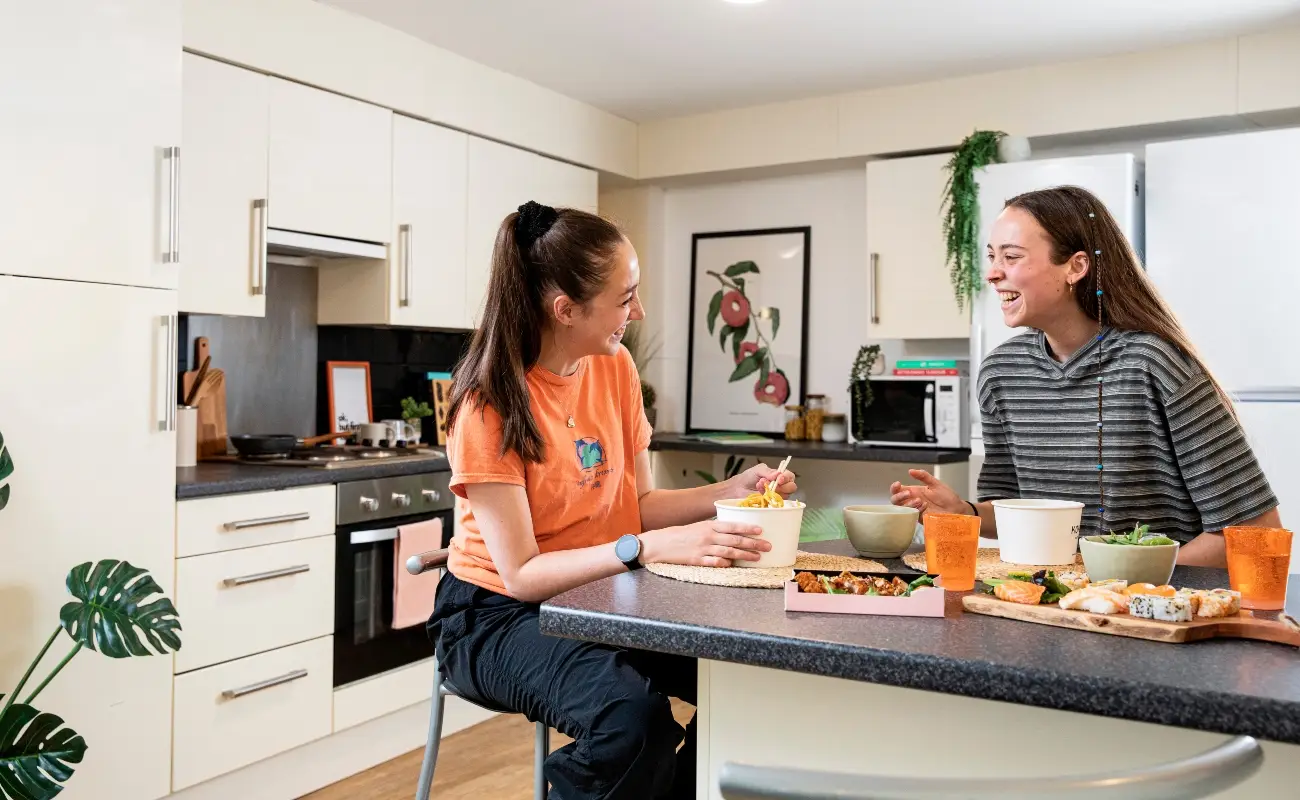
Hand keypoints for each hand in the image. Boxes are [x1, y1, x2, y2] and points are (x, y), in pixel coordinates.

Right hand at [640, 519, 772, 566]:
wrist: (661, 543)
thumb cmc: (682, 535)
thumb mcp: (699, 527)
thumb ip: (715, 529)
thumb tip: (733, 532)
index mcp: (709, 526)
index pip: (732, 525)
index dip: (748, 528)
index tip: (761, 530)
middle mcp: (708, 536)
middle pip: (735, 540)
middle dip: (753, 543)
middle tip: (767, 546)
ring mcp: (703, 549)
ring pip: (729, 551)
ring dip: (745, 555)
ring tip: (757, 557)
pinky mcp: (697, 560)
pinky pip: (715, 562)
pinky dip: (725, 563)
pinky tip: (733, 564)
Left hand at [726, 463, 797, 499]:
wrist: (736, 488)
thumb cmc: (748, 478)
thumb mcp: (758, 470)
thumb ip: (768, 471)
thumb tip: (778, 474)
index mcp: (779, 477)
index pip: (790, 477)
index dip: (787, 477)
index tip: (780, 478)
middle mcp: (780, 487)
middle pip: (791, 488)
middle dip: (782, 485)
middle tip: (768, 482)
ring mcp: (776, 497)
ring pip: (783, 496)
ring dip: (771, 490)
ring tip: (759, 485)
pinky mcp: (770, 505)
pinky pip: (775, 503)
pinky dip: (767, 497)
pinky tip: (759, 493)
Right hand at [889, 469, 965, 518]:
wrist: (956, 510)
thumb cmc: (947, 496)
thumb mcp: (936, 483)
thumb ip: (924, 476)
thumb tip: (910, 471)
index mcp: (914, 491)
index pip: (898, 490)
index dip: (894, 488)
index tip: (898, 484)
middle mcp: (912, 501)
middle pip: (895, 500)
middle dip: (899, 496)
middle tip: (909, 494)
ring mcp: (915, 510)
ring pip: (901, 509)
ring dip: (908, 503)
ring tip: (920, 501)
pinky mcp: (919, 519)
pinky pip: (911, 515)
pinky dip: (916, 510)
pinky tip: (925, 507)